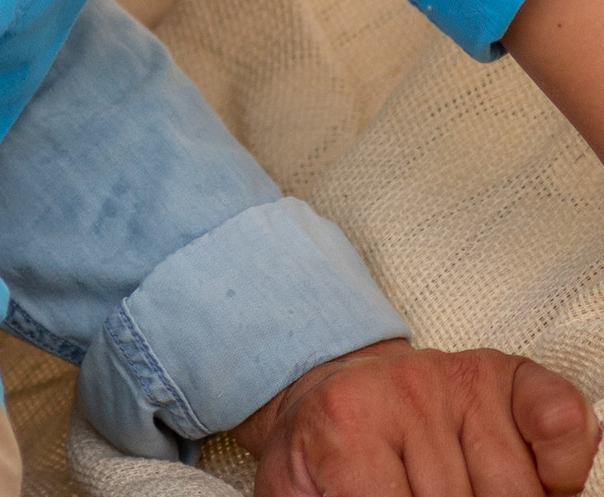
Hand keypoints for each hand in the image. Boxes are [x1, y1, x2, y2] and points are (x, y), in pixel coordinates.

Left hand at [235, 340, 600, 496]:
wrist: (329, 390)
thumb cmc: (320, 458)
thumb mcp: (298, 492)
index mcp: (342, 423)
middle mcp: (404, 390)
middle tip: (420, 490)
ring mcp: (455, 379)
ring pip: (519, 492)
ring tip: (458, 489)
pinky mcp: (502, 375)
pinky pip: (560, 420)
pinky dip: (563, 464)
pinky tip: (540, 479)